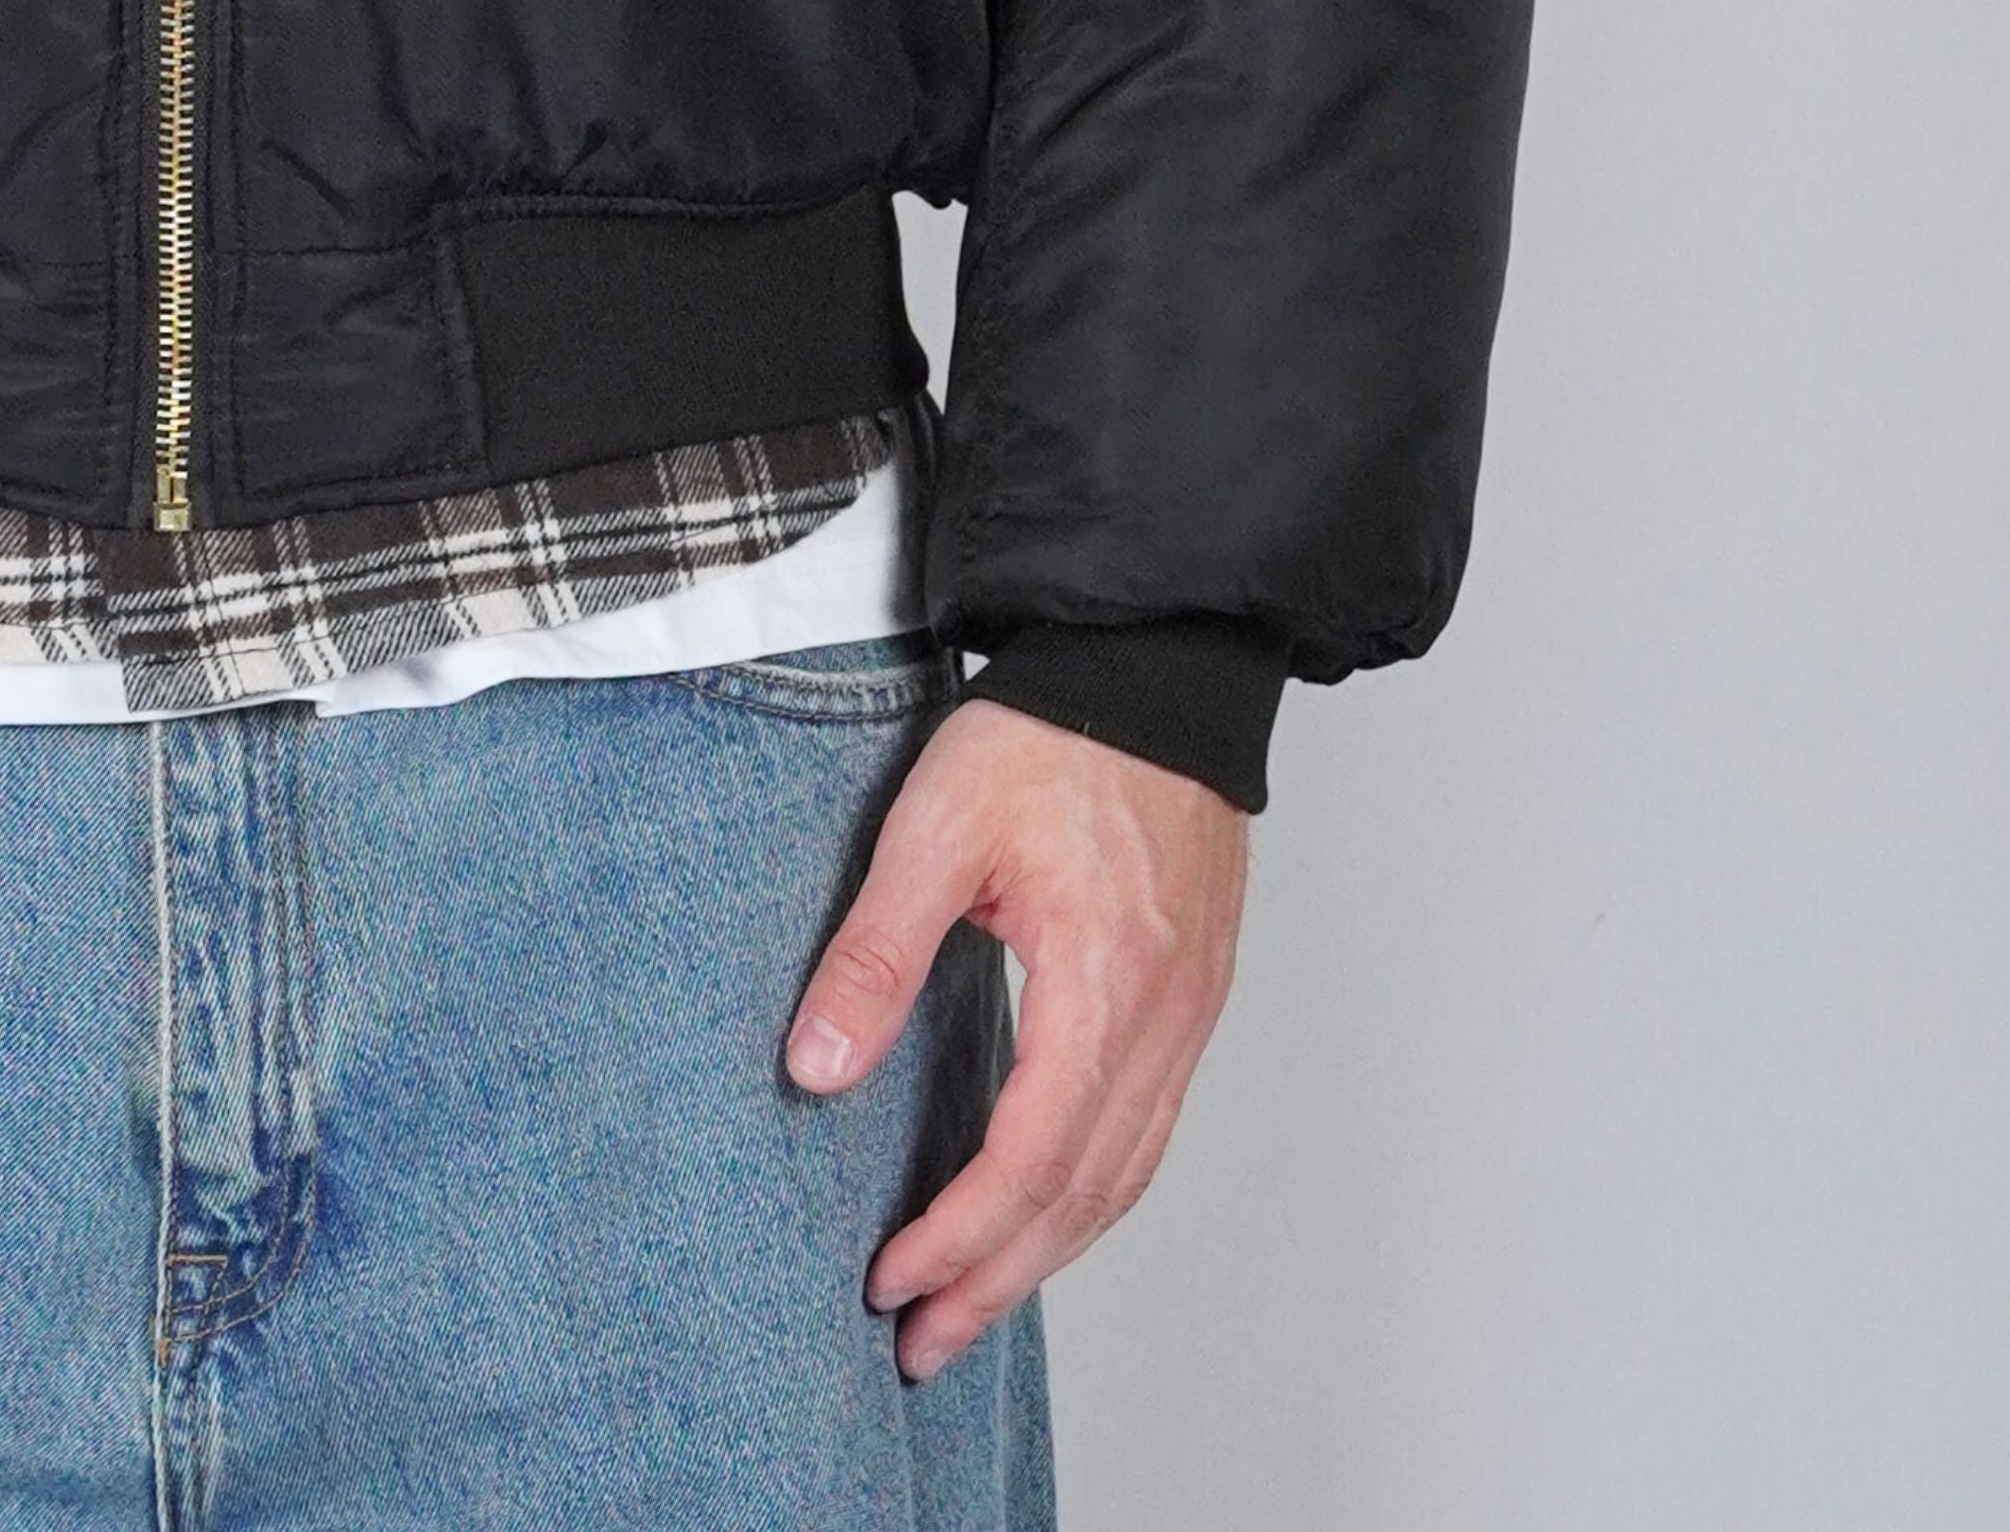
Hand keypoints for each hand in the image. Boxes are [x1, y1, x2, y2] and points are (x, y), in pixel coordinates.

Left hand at [782, 695, 1248, 1380]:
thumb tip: (818, 1066)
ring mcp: (1189, 1013)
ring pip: (1126, 1176)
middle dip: (998, 1279)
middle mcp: (1162, 1018)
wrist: (1156, 667)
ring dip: (1047, 1253)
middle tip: (922, 1341)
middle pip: (1085, 1195)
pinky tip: (1044, 1214)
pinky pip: (1148, 1131)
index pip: (1030, 1156)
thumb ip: (876, 950)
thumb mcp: (934, 826)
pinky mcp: (1192, 997)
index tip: (890, 1281)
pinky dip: (1093, 1194)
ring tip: (970, 1303)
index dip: (959, 1235)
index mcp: (1101, 982)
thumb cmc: (1050, 732)